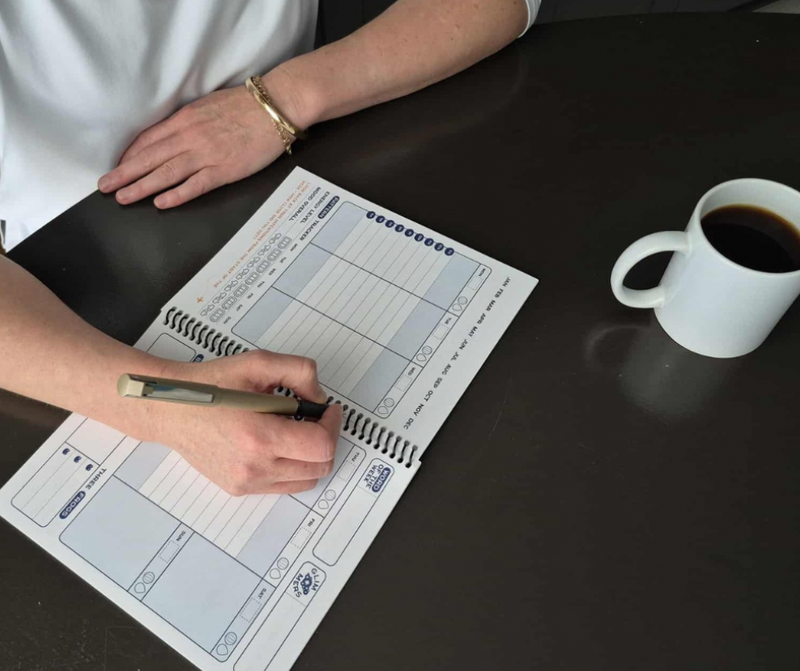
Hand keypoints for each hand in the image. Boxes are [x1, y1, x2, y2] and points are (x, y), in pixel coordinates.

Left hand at [98, 83, 289, 208]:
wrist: (274, 108)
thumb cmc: (245, 106)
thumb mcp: (208, 106)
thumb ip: (188, 121)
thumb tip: (172, 135)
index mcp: (185, 119)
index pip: (149, 139)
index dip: (129, 155)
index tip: (116, 167)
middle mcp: (190, 136)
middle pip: (149, 157)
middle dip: (124, 173)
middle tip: (104, 186)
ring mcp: (207, 154)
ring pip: (166, 172)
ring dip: (141, 186)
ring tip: (123, 198)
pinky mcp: (224, 170)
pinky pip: (195, 185)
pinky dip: (177, 194)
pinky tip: (161, 203)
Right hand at [143, 350, 341, 495]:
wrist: (170, 408)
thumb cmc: (211, 384)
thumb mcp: (258, 363)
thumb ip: (300, 372)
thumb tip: (319, 398)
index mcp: (260, 437)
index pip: (321, 446)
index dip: (333, 426)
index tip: (328, 409)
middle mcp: (254, 467)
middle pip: (319, 466)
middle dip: (325, 439)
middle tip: (314, 417)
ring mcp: (246, 482)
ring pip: (305, 480)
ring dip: (310, 456)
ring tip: (294, 430)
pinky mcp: (239, 489)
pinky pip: (282, 485)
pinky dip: (291, 466)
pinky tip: (277, 442)